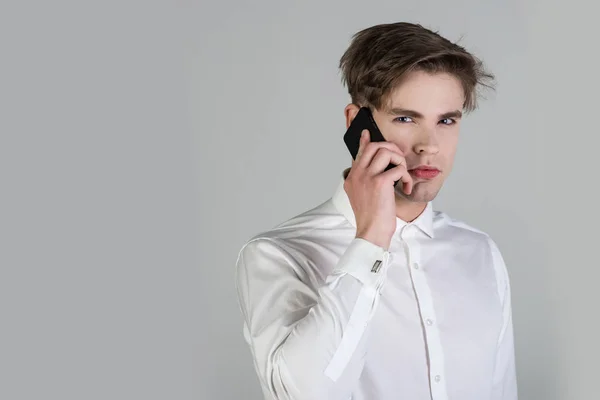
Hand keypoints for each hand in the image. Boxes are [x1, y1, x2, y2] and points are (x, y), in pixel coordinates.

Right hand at [343, 129, 412, 249]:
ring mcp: (367, 177)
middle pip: (374, 146)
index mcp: (351, 178)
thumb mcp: (363, 197)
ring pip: (386, 151)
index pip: (359, 153)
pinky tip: (406, 188)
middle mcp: (357, 174)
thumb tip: (379, 173)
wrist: (371, 232)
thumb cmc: (371, 218)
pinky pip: (398, 169)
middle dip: (391, 149)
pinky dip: (406, 177)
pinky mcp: (380, 182)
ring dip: (400, 161)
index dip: (365, 141)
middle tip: (399, 163)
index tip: (367, 133)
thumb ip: (366, 181)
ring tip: (402, 176)